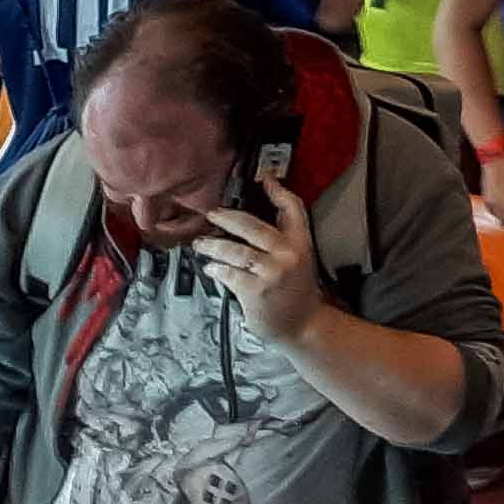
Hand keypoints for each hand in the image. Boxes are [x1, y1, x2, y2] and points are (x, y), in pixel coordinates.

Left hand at [196, 177, 323, 345]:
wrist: (302, 324)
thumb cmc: (295, 292)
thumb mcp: (297, 259)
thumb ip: (280, 240)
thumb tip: (250, 222)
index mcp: (301, 242)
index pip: (292, 208)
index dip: (278, 190)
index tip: (265, 178)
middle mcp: (288, 253)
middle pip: (253, 226)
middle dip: (228, 217)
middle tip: (213, 214)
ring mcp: (271, 271)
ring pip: (235, 250)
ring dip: (213, 246)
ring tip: (201, 244)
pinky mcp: (255, 290)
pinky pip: (229, 273)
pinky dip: (216, 269)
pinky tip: (211, 268)